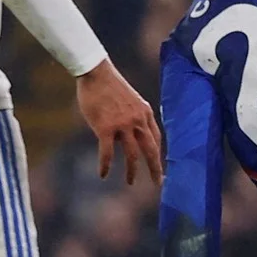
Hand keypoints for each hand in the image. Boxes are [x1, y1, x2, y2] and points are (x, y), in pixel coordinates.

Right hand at [76, 58, 162, 185]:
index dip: (158, 154)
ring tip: (131, 183)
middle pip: (151, 150)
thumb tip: (129, 135)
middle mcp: (138, 121)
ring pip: (133, 155)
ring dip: (132, 171)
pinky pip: (108, 153)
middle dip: (156, 168)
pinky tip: (103, 175)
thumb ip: (134, 117)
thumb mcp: (130, 100)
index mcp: (145, 113)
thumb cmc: (109, 86)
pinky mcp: (106, 128)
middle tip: (159, 183)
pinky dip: (106, 165)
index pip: (156, 139)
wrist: (96, 73)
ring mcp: (123, 125)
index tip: (160, 166)